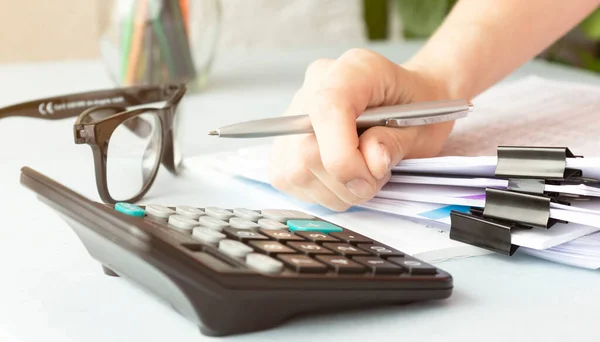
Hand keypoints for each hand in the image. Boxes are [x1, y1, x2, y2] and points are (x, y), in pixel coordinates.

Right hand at [268, 48, 453, 210]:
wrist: (409, 103)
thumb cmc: (416, 111)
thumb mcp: (422, 126)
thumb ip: (394, 143)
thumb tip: (371, 163)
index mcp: (354, 69)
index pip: (328, 108)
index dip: (343, 155)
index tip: (367, 179)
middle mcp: (316, 85)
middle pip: (305, 148)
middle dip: (343, 181)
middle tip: (373, 180)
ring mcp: (295, 111)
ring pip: (293, 170)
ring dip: (333, 191)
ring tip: (361, 178)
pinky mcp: (284, 139)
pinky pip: (287, 177)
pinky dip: (318, 191)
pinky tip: (341, 181)